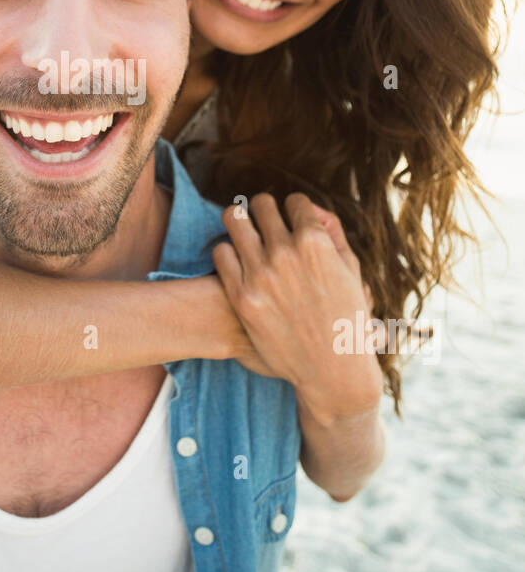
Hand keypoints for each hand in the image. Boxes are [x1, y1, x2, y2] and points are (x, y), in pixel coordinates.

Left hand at [212, 192, 383, 423]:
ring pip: (234, 220)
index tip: (291, 220)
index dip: (294, 209)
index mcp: (316, 243)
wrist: (332, 370)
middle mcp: (285, 253)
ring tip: (245, 232)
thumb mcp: (351, 271)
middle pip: (261, 204)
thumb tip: (310, 208)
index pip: (295, 201)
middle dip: (265, 210)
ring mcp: (260, 274)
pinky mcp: (241, 296)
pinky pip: (221, 253)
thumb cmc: (347, 318)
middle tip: (265, 223)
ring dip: (240, 222)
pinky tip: (238, 263)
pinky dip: (228, 253)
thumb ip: (333, 232)